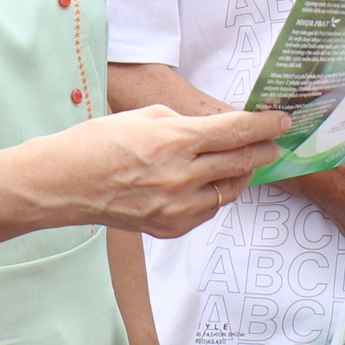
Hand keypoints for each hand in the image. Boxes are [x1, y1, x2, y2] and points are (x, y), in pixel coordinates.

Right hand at [80, 105, 289, 237]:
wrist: (63, 184)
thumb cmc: (99, 143)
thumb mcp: (146, 116)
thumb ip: (188, 123)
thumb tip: (222, 129)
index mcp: (175, 141)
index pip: (237, 132)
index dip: (266, 125)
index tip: (282, 121)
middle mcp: (181, 177)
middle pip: (242, 161)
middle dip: (263, 149)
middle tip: (272, 141)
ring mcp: (177, 207)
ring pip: (231, 190)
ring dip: (242, 173)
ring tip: (242, 161)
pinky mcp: (171, 228)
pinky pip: (209, 210)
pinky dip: (215, 194)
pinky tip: (209, 182)